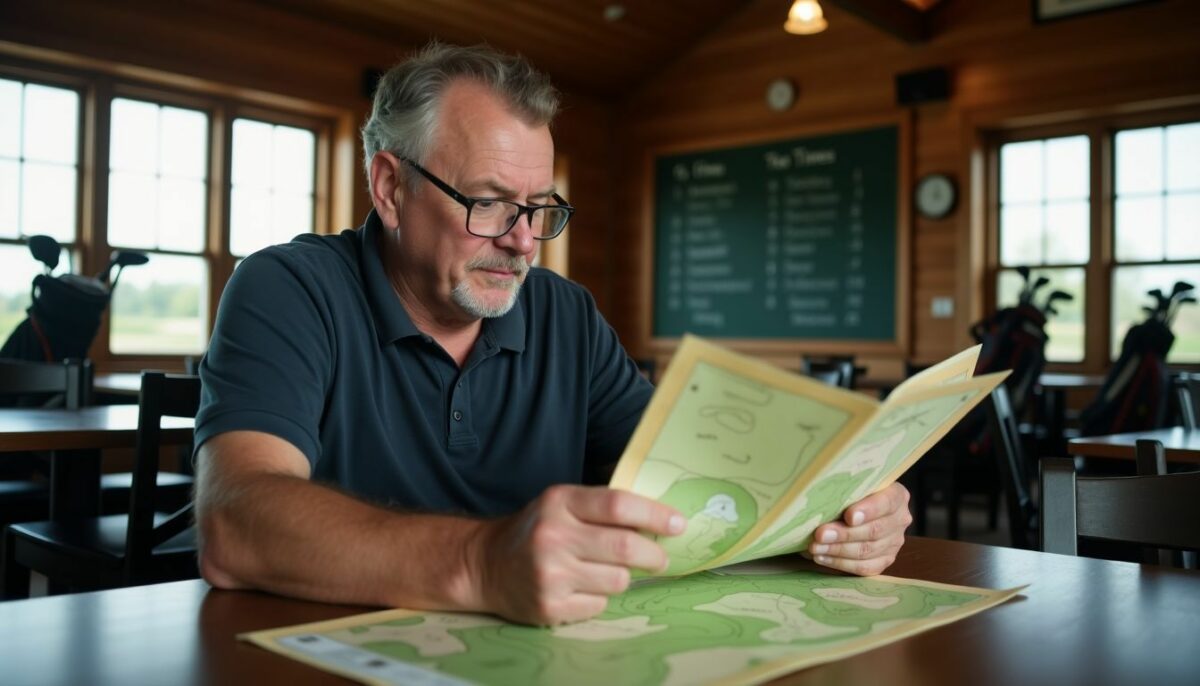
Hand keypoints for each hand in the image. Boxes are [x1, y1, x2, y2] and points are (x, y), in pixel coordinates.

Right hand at [469, 485, 684, 624]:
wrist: (485, 565)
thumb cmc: (536, 530)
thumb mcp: (561, 504)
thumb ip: (602, 508)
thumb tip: (660, 520)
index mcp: (560, 502)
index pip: (618, 504)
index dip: (655, 514)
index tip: (678, 524)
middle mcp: (553, 536)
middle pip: (626, 546)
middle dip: (654, 554)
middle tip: (660, 557)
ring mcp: (550, 574)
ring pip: (618, 580)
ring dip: (623, 577)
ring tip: (606, 570)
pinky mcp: (549, 606)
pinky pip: (599, 604)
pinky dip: (599, 597)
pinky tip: (581, 587)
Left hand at [808, 482, 910, 575]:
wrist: (858, 508)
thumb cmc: (850, 492)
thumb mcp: (852, 485)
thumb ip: (845, 492)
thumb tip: (819, 505)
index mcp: (897, 495)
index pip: (887, 503)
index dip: (868, 510)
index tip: (849, 516)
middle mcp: (900, 519)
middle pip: (874, 530)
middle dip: (844, 534)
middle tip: (820, 534)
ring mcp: (894, 542)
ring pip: (867, 551)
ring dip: (837, 550)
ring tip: (815, 548)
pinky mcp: (885, 560)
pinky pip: (864, 567)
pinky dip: (840, 563)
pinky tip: (822, 558)